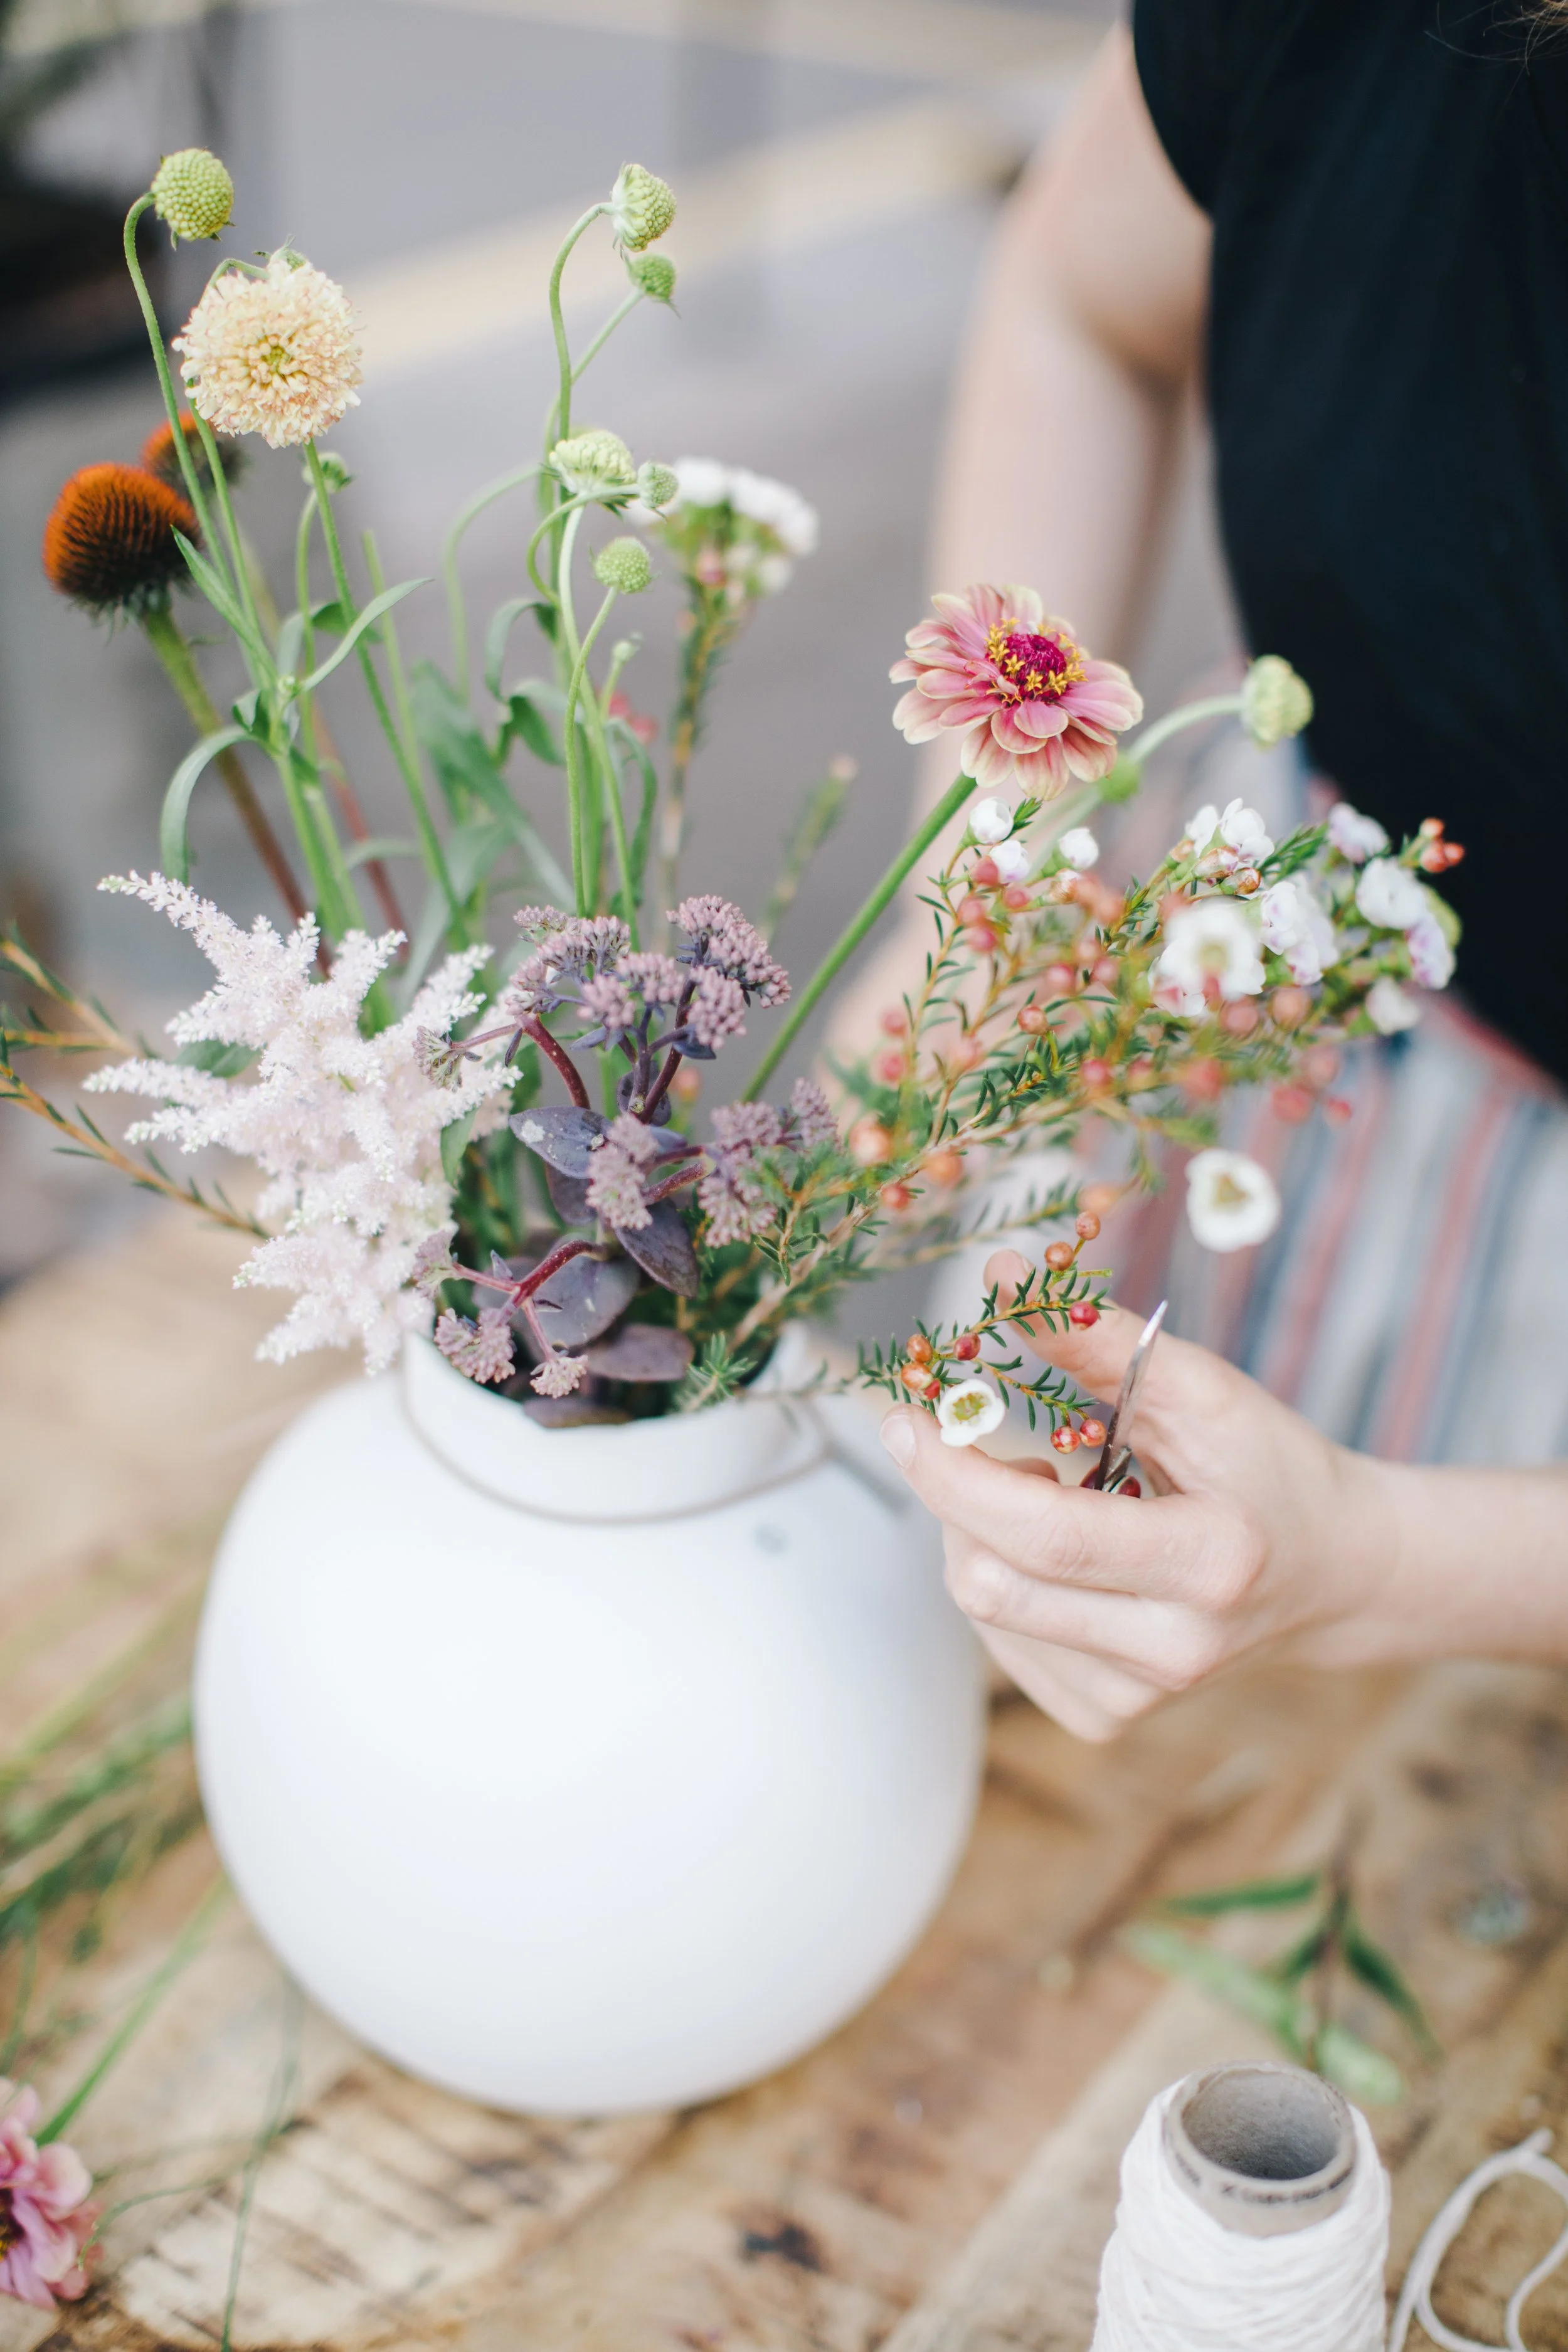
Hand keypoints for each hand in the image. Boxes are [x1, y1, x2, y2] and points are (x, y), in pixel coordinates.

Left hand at [876, 1249, 1396, 1739]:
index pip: (1044, 1535)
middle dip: (957, 1500)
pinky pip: (1000, 1640)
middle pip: (992, 1583)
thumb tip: (998, 1278)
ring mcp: (1137, 1698)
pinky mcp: (1105, 1717)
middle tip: (995, 1447)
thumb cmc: (1268, 1469)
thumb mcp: (1202, 1390)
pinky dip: (1004, 1577)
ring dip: (983, 1535)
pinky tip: (1063, 1552)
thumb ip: (1095, 1337)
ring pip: (984, 1610)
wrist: (1334, 1575)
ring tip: (1060, 1493)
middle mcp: (1172, 1651)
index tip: (904, 1419)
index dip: (956, 1476)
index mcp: (1209, 1565)